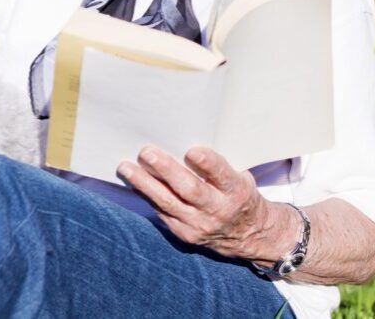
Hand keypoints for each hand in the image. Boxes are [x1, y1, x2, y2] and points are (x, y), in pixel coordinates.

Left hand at [117, 145, 288, 261]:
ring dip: (144, 183)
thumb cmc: (237, 193)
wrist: (248, 234)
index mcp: (236, 191)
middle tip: (146, 153)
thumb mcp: (240, 177)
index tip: (191, 151)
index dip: (208, 164)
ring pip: (168, 203)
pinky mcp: (184, 234)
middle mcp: (218, 210)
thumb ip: (217, 165)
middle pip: (190, 190)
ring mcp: (199, 225)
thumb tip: (180, 140)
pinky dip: (145, 195)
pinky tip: (132, 181)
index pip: (222, 175)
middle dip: (166, 170)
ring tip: (126, 167)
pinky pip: (161, 212)